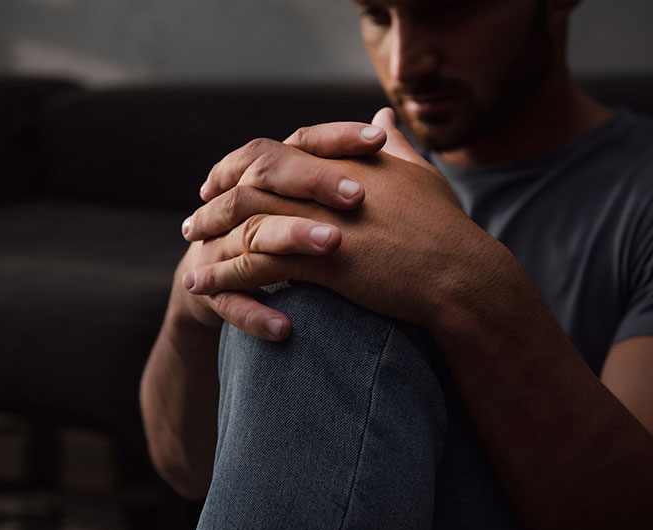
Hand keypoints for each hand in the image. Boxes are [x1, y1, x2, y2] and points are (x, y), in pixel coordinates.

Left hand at [181, 108, 490, 334]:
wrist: (462, 275)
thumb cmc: (446, 231)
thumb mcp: (420, 176)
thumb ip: (395, 146)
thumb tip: (383, 117)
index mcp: (342, 160)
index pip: (277, 150)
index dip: (242, 165)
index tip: (222, 181)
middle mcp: (325, 182)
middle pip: (251, 179)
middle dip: (215, 199)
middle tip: (193, 219)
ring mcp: (320, 218)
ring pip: (246, 219)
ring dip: (211, 238)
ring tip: (189, 260)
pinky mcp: (320, 257)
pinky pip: (255, 263)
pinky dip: (223, 275)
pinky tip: (201, 289)